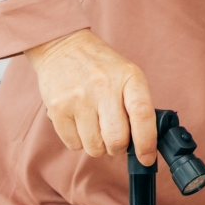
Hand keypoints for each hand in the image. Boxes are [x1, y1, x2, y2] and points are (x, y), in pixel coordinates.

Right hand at [25, 29, 157, 164]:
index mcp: (129, 77)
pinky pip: (73, 144)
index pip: (142, 115)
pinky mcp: (58, 108)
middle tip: (115, 138)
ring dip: (97, 145)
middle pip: (116, 140)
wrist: (63, 45)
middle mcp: (104, 86)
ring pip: (94, 147)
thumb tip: (144, 145)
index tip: (146, 158)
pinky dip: (79, 141)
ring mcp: (79, 98)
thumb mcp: (127, 75)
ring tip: (95, 125)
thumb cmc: (101, 67)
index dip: (146, 143)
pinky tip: (79, 121)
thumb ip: (137, 106)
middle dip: (118, 148)